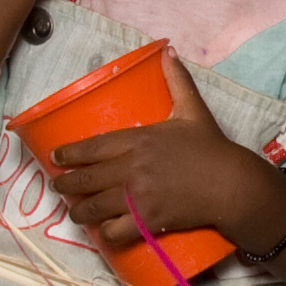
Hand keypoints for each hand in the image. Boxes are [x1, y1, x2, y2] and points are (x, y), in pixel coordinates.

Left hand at [46, 48, 271, 250]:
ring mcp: (137, 197)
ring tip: (75, 212)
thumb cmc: (210, 147)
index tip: (55, 157)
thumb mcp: (193, 110)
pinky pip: (114, 232)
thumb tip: (168, 51)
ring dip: (78, 211)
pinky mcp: (147, 221)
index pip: (91, 147)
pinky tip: (102, 231)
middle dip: (64, 184)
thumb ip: (177, 81)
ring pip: (93, 208)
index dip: (68, 153)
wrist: (231, 184)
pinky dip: (105, 234)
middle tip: (56, 186)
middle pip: (84, 179)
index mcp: (138, 140)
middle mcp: (131, 168)